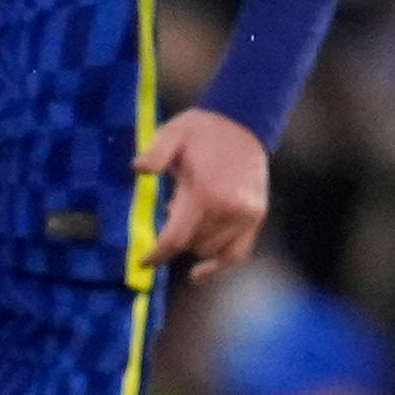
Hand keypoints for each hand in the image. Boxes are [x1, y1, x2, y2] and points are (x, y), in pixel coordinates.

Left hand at [138, 106, 270, 275]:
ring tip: (190, 213)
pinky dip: (217, 264)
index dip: (156, 254)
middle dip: (175, 236)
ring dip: (194, 241)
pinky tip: (198, 273)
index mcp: (204, 192)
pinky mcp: (256, 216)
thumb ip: (155, 152)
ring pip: (210, 250)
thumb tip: (138, 169)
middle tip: (171, 207)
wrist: (243, 121)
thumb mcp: (173, 133)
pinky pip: (236, 253)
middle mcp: (228, 209)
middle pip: (191, 245)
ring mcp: (245, 214)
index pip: (176, 239)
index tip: (142, 261)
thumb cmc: (202, 129)